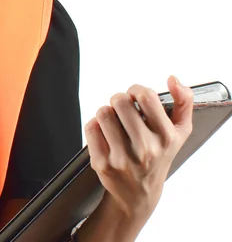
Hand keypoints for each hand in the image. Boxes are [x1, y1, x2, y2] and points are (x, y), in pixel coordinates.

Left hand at [84, 76, 193, 222]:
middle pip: (119, 100)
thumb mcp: (179, 133)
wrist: (138, 195)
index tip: (135, 98)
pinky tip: (105, 136)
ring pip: (103, 112)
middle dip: (118, 101)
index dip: (135, 90)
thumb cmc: (159, 156)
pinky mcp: (103, 164)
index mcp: (166, 137)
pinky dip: (95, 126)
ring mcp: (123, 158)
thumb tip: (173, 79)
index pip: (145, 95)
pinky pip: (91, 127)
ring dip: (106, 113)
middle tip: (122, 111)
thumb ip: (184, 102)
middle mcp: (146, 149)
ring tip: (114, 124)